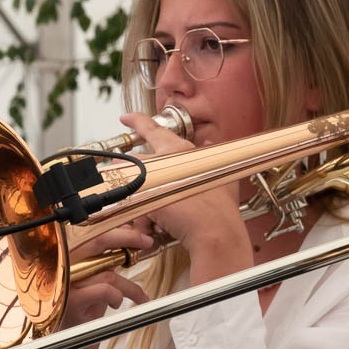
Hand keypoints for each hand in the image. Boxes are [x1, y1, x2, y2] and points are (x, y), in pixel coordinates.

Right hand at [56, 221, 155, 332]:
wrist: (71, 348)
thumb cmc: (84, 313)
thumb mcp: (95, 280)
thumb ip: (106, 258)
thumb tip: (127, 233)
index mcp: (63, 259)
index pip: (90, 235)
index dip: (116, 231)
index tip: (137, 234)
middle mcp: (59, 267)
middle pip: (96, 242)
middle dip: (126, 239)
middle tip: (146, 242)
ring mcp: (64, 284)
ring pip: (107, 272)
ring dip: (130, 286)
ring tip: (138, 296)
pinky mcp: (71, 302)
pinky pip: (105, 290)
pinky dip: (119, 296)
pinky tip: (117, 304)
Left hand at [118, 111, 247, 261]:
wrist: (216, 230)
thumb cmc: (222, 208)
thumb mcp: (223, 175)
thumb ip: (215, 154)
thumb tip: (211, 141)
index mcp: (183, 151)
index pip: (155, 130)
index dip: (138, 121)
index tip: (126, 118)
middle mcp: (165, 160)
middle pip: (136, 158)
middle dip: (132, 169)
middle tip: (133, 180)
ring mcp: (152, 177)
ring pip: (129, 177)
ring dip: (133, 190)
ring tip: (143, 206)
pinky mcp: (143, 197)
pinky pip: (130, 201)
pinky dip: (136, 212)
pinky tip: (147, 222)